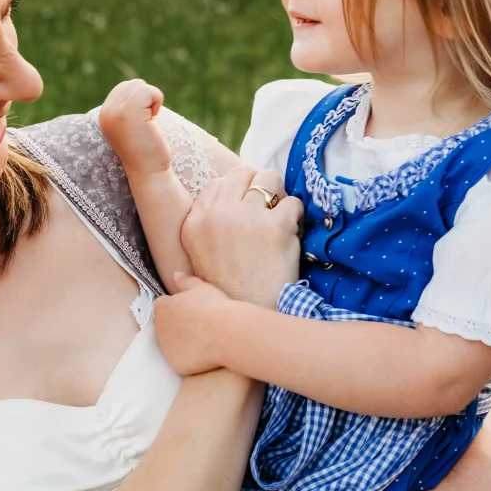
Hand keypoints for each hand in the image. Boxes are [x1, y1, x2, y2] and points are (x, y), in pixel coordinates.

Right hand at [98, 80, 171, 178]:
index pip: (124, 88)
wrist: (149, 173)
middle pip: (132, 84)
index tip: (142, 124)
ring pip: (141, 86)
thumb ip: (128, 107)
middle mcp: (106, 112)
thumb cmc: (147, 151)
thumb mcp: (132, 126)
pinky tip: (153, 121)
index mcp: (105, 115)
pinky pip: (149, 91)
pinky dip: (157, 101)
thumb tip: (138, 86)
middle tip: (147, 123)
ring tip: (149, 123)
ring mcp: (116, 111)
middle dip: (146, 100)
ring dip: (153, 101)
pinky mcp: (129, 112)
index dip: (141, 102)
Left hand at [154, 273, 234, 374]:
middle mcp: (159, 328)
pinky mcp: (175, 364)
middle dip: (177, 326)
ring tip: (204, 339)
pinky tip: (204, 353)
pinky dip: (189, 358)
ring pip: (172, 344)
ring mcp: (166, 348)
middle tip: (199, 326)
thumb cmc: (215, 307)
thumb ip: (186, 281)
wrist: (227, 334)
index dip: (176, 308)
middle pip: (165, 326)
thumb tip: (175, 275)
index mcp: (163, 308)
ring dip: (182, 342)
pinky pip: (181, 360)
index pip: (162, 306)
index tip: (191, 311)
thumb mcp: (201, 288)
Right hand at [181, 166, 301, 306]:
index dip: (237, 193)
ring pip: (269, 178)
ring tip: (278, 219)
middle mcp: (217, 215)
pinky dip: (295, 216)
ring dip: (278, 196)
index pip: (218, 183)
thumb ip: (208, 224)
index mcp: (195, 222)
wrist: (249, 317)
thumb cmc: (229, 290)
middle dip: (257, 186)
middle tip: (266, 209)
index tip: (245, 209)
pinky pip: (292, 202)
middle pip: (242, 173)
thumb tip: (226, 197)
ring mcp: (246, 218)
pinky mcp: (275, 227)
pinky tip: (290, 235)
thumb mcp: (200, 255)